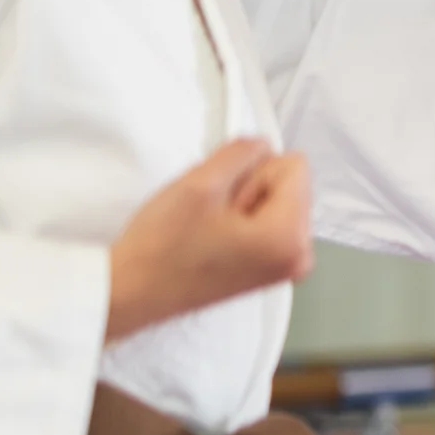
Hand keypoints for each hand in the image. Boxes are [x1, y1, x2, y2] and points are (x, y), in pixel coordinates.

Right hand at [107, 139, 313, 342]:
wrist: (135, 291)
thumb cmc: (162, 251)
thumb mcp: (201, 183)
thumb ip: (241, 153)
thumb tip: (261, 143)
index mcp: (291, 238)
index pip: (296, 167)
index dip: (253, 169)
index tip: (225, 193)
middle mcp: (299, 256)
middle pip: (289, 185)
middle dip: (249, 187)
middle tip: (212, 212)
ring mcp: (287, 265)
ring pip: (276, 201)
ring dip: (243, 203)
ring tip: (210, 226)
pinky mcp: (271, 267)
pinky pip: (267, 222)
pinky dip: (242, 220)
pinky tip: (213, 235)